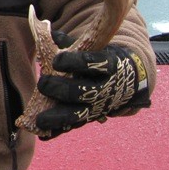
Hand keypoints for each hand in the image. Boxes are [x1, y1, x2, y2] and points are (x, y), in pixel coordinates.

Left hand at [35, 31, 150, 138]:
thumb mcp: (93, 47)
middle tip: (43, 84)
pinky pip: (76, 125)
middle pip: (83, 91)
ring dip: (58, 117)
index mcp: (107, 65)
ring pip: (80, 113)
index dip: (74, 62)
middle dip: (61, 89)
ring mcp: (100, 105)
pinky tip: (43, 135)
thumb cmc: (101, 58)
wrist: (129, 78)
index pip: (92, 63)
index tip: (57, 60)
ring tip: (39, 120)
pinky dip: (59, 130)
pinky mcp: (93, 116)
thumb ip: (70, 42)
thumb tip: (50, 34)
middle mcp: (106, 87)